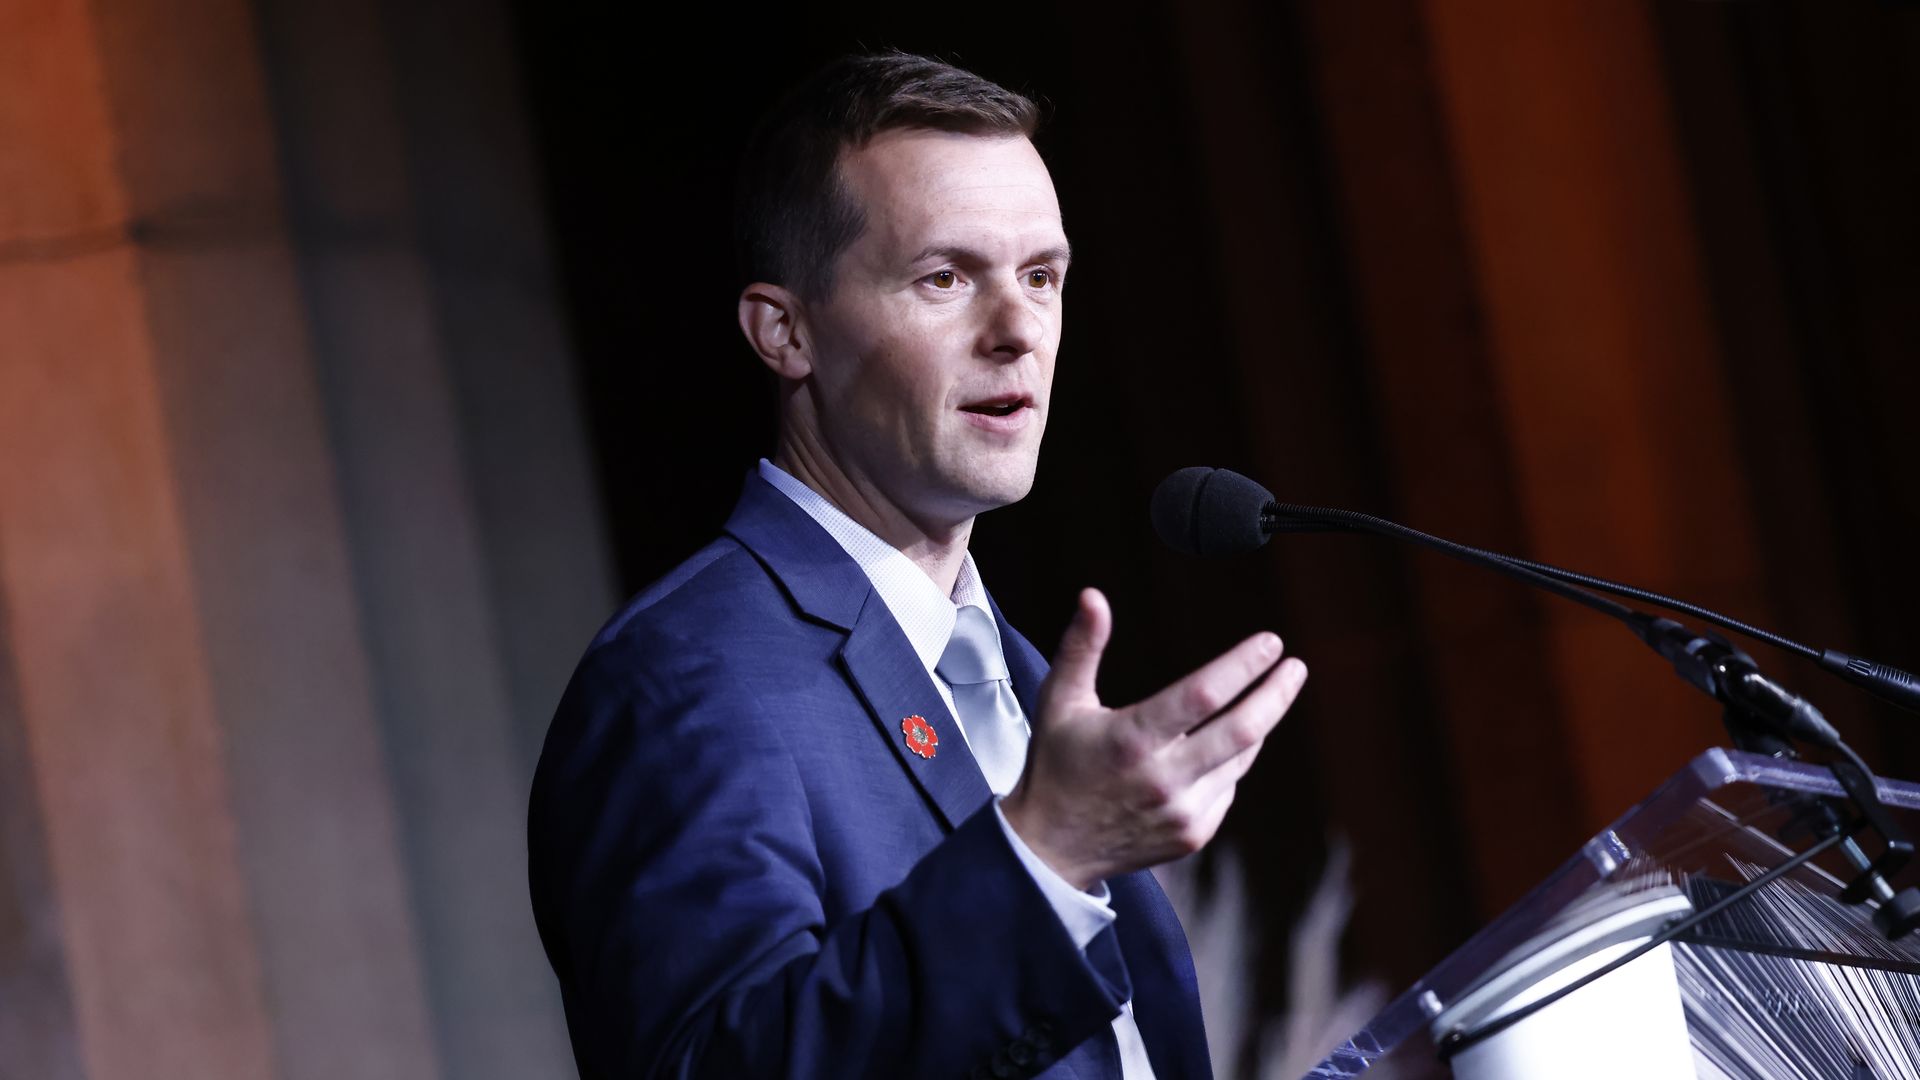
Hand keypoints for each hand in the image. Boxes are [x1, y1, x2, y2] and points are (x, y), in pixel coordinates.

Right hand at [999, 588, 1306, 890]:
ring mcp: (1182, 813)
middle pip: (1242, 731)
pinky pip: (1228, 787)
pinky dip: (1231, 760)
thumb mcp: (1058, 700)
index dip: (1243, 666)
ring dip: (1259, 723)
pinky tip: (1221, 744)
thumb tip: (1093, 596)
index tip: (1271, 642)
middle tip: (1295, 667)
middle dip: (1276, 694)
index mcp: (1131, 740)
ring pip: (1241, 759)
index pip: (1203, 695)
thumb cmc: (1056, 763)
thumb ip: (1081, 647)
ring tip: (1269, 694)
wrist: (1052, 847)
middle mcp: (1163, 779)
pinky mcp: (1193, 835)